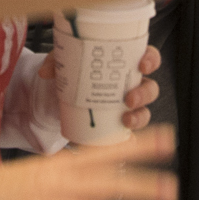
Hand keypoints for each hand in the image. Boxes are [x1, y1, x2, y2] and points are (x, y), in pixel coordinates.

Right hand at [0, 128, 178, 199]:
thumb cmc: (16, 186)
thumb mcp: (48, 168)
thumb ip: (81, 168)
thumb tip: (119, 165)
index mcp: (63, 166)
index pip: (106, 153)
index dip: (136, 147)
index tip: (167, 141)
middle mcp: (59, 186)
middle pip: (104, 184)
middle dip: (138, 186)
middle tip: (171, 188)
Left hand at [37, 39, 161, 130]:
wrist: (61, 97)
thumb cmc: (73, 72)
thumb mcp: (64, 62)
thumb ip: (56, 62)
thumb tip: (46, 72)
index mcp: (125, 63)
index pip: (148, 57)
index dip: (151, 60)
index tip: (142, 65)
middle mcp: (130, 84)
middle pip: (150, 88)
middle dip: (145, 93)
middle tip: (129, 98)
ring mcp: (127, 106)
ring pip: (145, 111)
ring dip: (140, 116)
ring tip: (126, 120)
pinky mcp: (117, 125)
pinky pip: (130, 133)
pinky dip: (130, 139)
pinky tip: (127, 141)